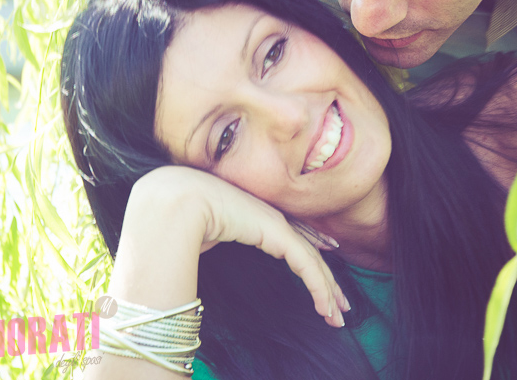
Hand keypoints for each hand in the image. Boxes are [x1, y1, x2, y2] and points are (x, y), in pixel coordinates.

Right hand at [129, 166, 349, 326]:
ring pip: (312, 262)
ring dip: (327, 291)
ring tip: (337, 317)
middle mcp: (271, 217)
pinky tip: (324, 308)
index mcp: (255, 215)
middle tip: (340, 307)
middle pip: (309, 252)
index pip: (293, 240)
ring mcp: (276, 223)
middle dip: (327, 281)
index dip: (312, 259)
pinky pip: (306, 265)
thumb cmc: (179, 215)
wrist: (176, 200)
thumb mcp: (205, 230)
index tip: (324, 279)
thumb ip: (215, 236)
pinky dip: (318, 288)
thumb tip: (205, 246)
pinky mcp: (278, 233)